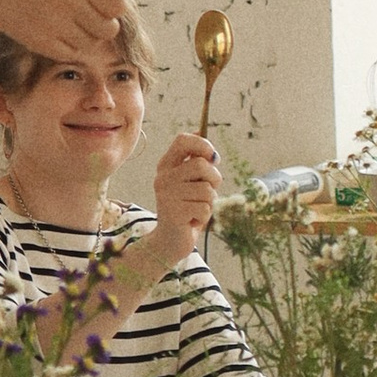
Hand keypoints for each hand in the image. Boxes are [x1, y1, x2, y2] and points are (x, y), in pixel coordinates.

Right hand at [0, 0, 137, 63]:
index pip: (117, 3)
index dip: (117, 7)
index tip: (109, 5)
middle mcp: (66, 1)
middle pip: (109, 28)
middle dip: (106, 25)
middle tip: (93, 17)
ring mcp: (54, 24)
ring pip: (92, 43)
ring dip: (89, 36)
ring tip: (75, 23)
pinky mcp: (44, 43)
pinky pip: (74, 53)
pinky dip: (72, 46)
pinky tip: (62, 33)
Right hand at [150, 130, 220, 263]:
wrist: (169, 241)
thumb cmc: (186, 208)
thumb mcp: (190, 182)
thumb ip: (195, 162)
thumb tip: (202, 135)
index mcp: (166, 165)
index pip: (182, 140)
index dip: (202, 144)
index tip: (213, 158)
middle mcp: (163, 177)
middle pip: (200, 165)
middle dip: (214, 179)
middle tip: (208, 192)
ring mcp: (167, 195)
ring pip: (206, 189)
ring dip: (210, 202)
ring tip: (196, 209)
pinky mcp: (174, 212)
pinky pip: (205, 208)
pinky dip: (205, 216)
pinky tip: (192, 221)